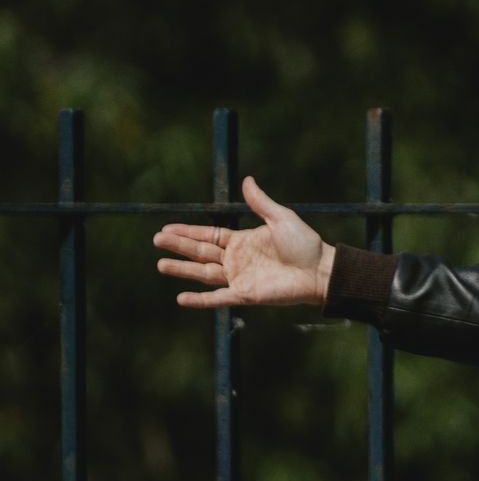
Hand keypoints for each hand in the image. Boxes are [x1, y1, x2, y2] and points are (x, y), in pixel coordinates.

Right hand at [154, 176, 335, 307]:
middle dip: (179, 246)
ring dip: (182, 269)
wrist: (321, 270)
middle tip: (156, 240)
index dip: (187, 232)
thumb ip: (260, 202)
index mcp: (243, 242)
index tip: (166, 228)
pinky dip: (200, 300)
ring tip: (161, 264)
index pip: (208, 236)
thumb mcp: (281, 218)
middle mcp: (237, 260)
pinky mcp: (245, 294)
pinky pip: (218, 298)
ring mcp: (239, 278)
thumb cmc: (305, 244)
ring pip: (203, 274)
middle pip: (201, 253)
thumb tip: (247, 180)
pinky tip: (180, 298)